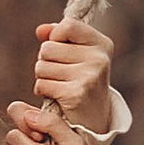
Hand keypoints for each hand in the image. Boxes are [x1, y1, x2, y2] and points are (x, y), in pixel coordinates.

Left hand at [31, 16, 116, 139]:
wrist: (93, 119)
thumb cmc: (81, 81)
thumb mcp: (75, 55)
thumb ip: (57, 36)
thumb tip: (40, 30)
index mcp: (102, 44)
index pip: (67, 25)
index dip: (55, 37)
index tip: (61, 50)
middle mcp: (99, 58)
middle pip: (47, 48)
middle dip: (45, 61)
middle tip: (60, 74)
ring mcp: (89, 76)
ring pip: (41, 66)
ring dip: (43, 77)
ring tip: (59, 84)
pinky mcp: (76, 94)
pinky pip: (41, 84)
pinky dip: (42, 91)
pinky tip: (56, 96)